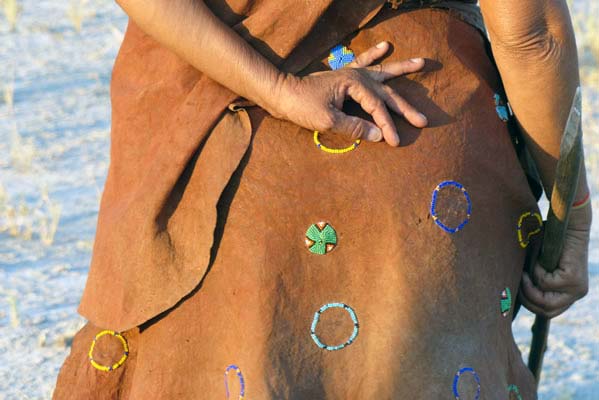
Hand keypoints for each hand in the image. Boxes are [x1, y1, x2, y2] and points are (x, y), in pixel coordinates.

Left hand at [267, 41, 427, 145]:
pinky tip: (386, 46)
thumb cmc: (301, 106)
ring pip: (382, 73)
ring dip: (402, 68)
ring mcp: (351, 73)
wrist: (281, 93)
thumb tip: (378, 135)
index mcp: (353, 84)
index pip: (376, 108)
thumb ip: (354, 127)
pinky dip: (374, 54)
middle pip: (386, 93)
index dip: (387, 126)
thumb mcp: (327, 121)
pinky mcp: (344, 75)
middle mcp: (356, 75)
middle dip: (405, 108)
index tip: (394, 142)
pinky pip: (363, 62)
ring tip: (422, 62)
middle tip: (423, 120)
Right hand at [519, 200, 592, 317]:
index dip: (529, 304)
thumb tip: (506, 298)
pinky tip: (538, 258)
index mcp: (569, 294)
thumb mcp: (537, 268)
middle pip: (546, 312)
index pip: (548, 312)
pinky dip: (536, 270)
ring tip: (525, 271)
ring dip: (530, 286)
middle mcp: (576, 294)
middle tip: (518, 280)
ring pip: (545, 301)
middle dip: (526, 298)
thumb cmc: (547, 243)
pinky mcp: (573, 279)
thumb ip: (531, 283)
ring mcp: (577, 288)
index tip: (517, 288)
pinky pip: (545, 283)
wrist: (565, 224)